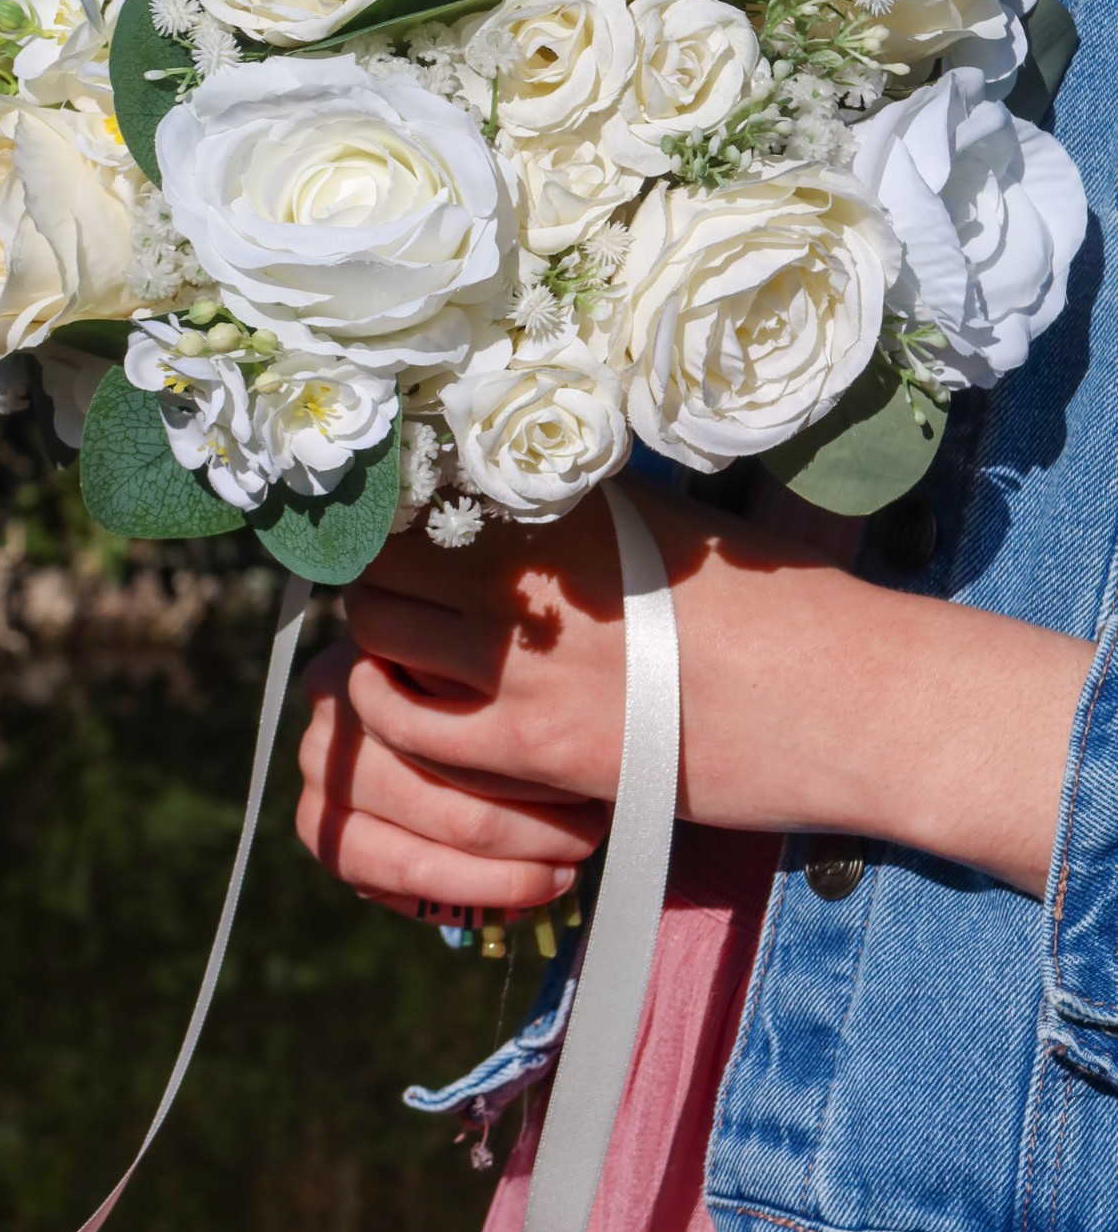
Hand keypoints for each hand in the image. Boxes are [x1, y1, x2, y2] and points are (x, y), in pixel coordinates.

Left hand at [297, 479, 1091, 909]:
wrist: (854, 698)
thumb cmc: (786, 607)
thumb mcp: (673, 528)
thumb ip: (583, 516)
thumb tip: (518, 503)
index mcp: (563, 497)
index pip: (421, 486)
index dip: (393, 514)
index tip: (397, 535)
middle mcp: (529, 560)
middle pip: (380, 559)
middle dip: (377, 583)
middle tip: (403, 606)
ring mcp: (524, 655)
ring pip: (376, 638)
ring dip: (381, 650)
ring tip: (417, 665)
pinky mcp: (533, 744)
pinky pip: (413, 729)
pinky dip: (410, 728)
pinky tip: (450, 728)